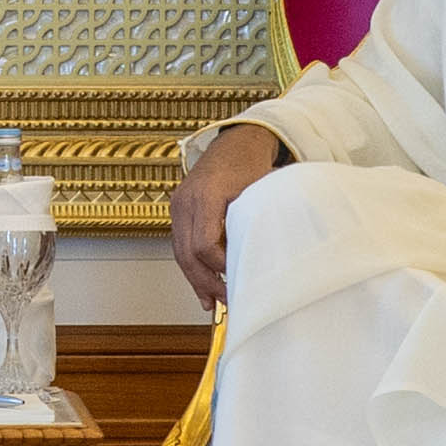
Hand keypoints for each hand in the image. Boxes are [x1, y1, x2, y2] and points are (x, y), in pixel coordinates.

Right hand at [169, 124, 283, 310]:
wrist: (235, 143)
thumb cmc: (251, 166)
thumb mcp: (260, 193)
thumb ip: (257, 224)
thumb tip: (267, 262)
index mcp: (207, 195)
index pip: (204, 244)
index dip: (219, 266)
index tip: (236, 278)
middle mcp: (186, 200)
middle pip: (187, 252)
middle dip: (205, 281)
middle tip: (226, 300)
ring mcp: (178, 205)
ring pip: (180, 252)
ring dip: (196, 279)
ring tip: (211, 302)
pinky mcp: (178, 210)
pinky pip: (180, 244)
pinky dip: (191, 266)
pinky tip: (202, 287)